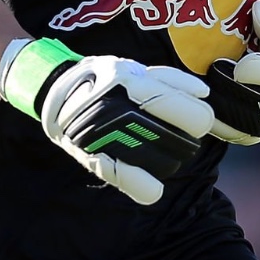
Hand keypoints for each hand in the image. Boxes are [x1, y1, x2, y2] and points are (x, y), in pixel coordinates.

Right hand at [0, 38, 212, 203]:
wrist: (54, 90)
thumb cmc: (103, 80)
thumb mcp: (133, 69)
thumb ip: (168, 81)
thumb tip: (204, 93)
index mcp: (132, 80)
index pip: (182, 108)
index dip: (197, 119)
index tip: (194, 124)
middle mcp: (118, 104)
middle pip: (176, 135)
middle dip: (186, 142)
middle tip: (181, 141)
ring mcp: (104, 131)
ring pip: (157, 160)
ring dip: (168, 162)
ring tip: (163, 157)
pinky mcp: (91, 154)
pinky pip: (123, 176)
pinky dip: (143, 187)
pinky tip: (154, 191)